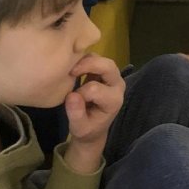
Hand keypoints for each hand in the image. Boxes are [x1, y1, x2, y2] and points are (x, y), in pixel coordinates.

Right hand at [62, 55, 124, 172]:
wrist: (92, 128)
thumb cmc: (87, 129)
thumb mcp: (79, 128)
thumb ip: (76, 115)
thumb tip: (72, 96)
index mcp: (113, 101)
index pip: (95, 89)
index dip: (80, 93)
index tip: (72, 102)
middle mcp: (117, 86)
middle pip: (107, 66)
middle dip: (87, 65)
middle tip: (70, 72)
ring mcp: (113, 77)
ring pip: (101, 59)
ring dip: (85, 61)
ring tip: (71, 72)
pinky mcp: (104, 72)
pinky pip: (95, 58)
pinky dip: (83, 60)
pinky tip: (73, 70)